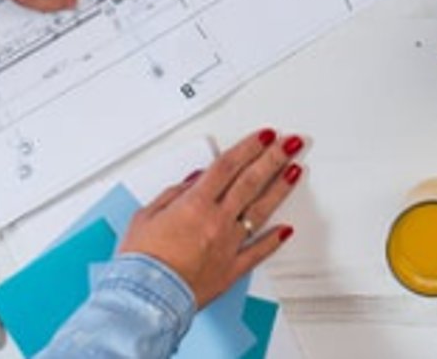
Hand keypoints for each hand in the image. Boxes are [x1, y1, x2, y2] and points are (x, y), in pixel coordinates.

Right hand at [122, 130, 305, 302]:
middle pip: (251, 182)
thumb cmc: (141, 262)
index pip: (228, 165)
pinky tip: (286, 229)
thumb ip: (172, 194)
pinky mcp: (231, 269)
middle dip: (273, 159)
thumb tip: (194, 181)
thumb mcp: (145, 216)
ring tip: (296, 172)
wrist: (146, 300)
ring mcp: (228, 245)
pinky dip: (274, 240)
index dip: (249, 147)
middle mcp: (216, 221)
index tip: (264, 136)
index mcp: (195, 204)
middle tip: (290, 144)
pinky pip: (258, 252)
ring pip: (260, 211)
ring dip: (280, 188)